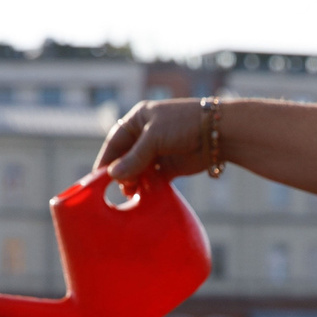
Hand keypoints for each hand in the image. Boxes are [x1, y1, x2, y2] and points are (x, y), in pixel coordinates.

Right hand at [95, 99, 209, 183]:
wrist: (218, 132)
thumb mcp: (154, 137)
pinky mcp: (170, 167)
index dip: (106, 160)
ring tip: (133, 193)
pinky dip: (148, 188)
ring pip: (139, 171)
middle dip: (122, 174)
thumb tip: (113, 176)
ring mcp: (158, 152)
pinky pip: (153, 179)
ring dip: (134, 182)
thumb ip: (134, 158)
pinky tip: (144, 196)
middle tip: (123, 188)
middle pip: (125, 158)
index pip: (115, 142)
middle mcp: (146, 136)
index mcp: (138, 120)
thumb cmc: (183, 125)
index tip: (98, 179)